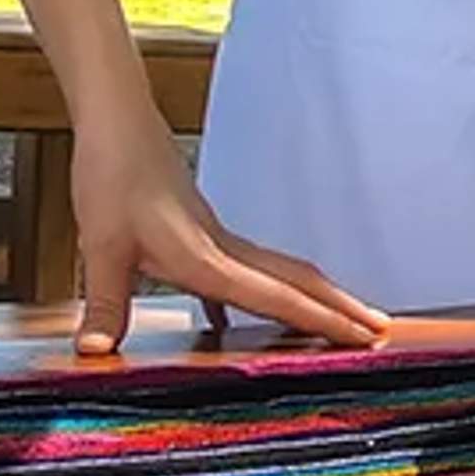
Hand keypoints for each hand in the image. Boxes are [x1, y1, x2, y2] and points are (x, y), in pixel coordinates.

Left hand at [71, 119, 393, 355]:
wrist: (116, 122)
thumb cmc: (112, 174)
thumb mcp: (101, 245)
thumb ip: (107, 302)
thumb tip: (95, 352)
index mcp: (208, 257)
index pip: (278, 295)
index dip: (323, 319)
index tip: (365, 335)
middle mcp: (223, 249)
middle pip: (297, 280)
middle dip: (340, 306)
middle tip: (379, 329)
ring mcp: (216, 239)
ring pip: (278, 273)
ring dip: (311, 298)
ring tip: (336, 322)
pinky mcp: (200, 234)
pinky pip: (243, 271)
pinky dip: (257, 295)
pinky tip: (235, 321)